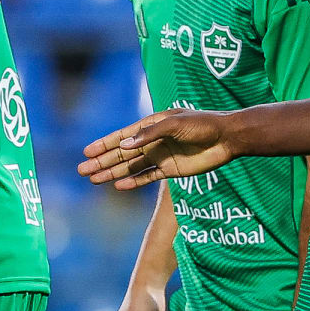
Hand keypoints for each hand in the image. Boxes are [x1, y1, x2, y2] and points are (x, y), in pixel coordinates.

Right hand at [79, 110, 238, 190]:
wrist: (227, 138)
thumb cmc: (202, 124)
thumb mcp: (175, 124)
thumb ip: (149, 134)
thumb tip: (124, 146)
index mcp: (151, 125)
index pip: (122, 136)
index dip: (104, 144)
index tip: (86, 152)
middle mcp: (152, 141)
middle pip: (121, 153)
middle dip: (102, 161)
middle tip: (82, 170)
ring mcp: (160, 156)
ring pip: (130, 167)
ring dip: (112, 173)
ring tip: (93, 180)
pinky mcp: (170, 170)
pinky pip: (147, 177)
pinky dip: (133, 182)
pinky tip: (119, 186)